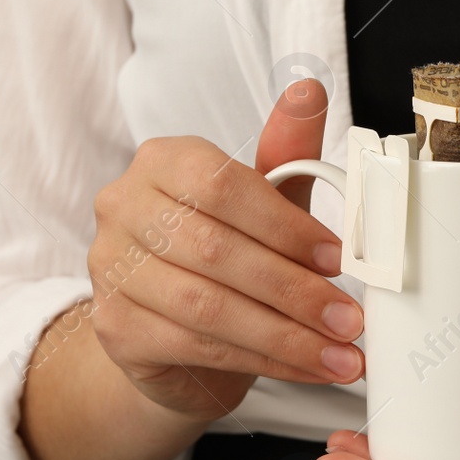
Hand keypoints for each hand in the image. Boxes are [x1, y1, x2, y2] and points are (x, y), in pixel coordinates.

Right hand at [84, 78, 365, 421]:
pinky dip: (262, 361)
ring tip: (340, 354)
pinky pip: (196, 347)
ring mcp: (110, 270)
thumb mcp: (262, 205)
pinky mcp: (115, 328)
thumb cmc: (223, 258)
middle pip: (215, 251)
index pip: (222, 185)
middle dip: (295, 291)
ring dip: (285, 336)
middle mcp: (123, 208)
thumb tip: (310, 92)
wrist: (173, 335)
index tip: (340, 259)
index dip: (286, 226)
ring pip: (207, 307)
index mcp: (162, 162)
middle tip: (350, 319)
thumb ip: (287, 157)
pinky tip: (305, 368)